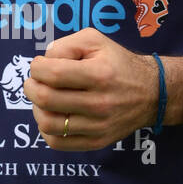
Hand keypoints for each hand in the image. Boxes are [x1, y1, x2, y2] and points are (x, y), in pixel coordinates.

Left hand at [23, 27, 157, 149]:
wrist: (151, 93)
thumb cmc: (118, 63)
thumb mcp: (96, 40)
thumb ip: (67, 44)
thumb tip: (45, 59)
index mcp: (98, 74)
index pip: (51, 74)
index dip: (36, 67)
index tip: (40, 65)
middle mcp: (99, 103)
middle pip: (45, 99)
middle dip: (31, 87)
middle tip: (35, 82)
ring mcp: (98, 126)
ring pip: (48, 124)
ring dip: (36, 109)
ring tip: (43, 99)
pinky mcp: (96, 141)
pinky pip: (58, 143)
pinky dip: (46, 130)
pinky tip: (53, 115)